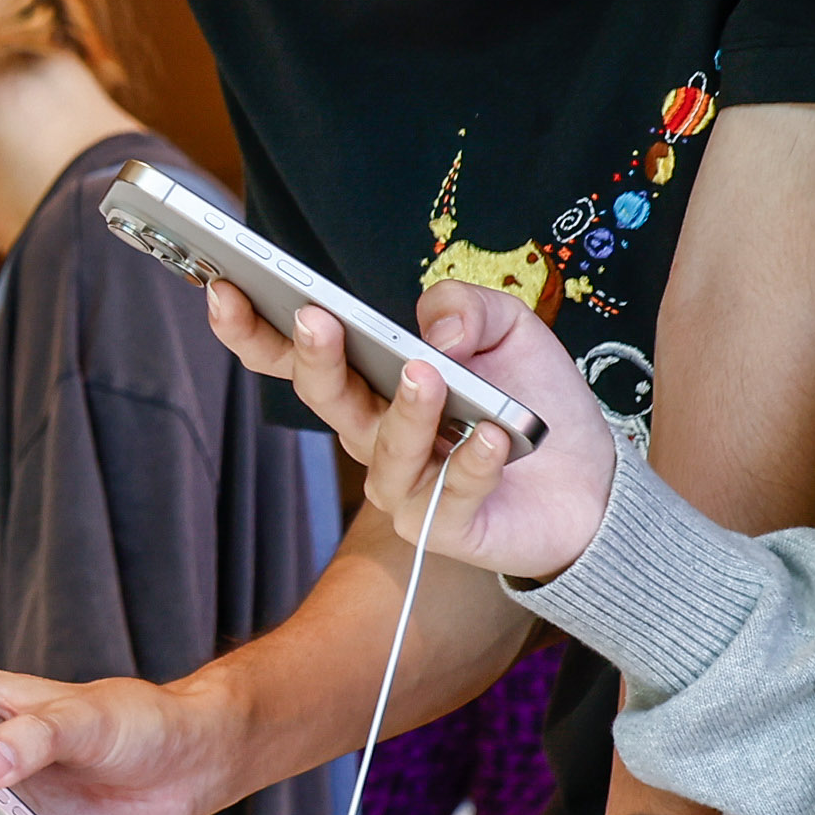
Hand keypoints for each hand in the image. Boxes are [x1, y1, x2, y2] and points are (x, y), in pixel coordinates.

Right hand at [196, 276, 611, 585]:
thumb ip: (466, 305)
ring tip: (427, 373)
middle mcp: (373, 436)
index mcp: (368, 383)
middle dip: (316, 357)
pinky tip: (493, 436)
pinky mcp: (447, 527)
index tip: (224, 287)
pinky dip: (474, 463)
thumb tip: (435, 329)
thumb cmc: (529, 400)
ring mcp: (405, 486)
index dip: (252, 328)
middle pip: (325, 398)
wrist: (590, 477)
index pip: (293, 357)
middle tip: (317, 317)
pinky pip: (452, 494)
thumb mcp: (507, 328)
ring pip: (388, 448)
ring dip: (407, 410)